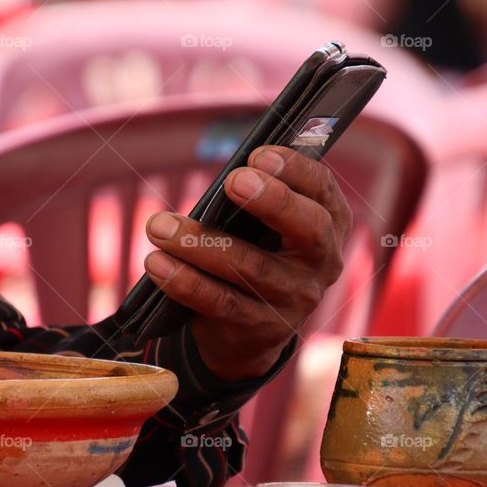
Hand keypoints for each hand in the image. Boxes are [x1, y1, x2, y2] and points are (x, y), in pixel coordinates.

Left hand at [143, 146, 351, 380]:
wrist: (249, 332)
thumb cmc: (255, 252)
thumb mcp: (265, 225)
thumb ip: (254, 199)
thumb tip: (223, 181)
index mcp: (329, 223)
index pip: (323, 190)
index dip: (295, 169)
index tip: (259, 154)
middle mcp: (322, 262)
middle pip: (309, 228)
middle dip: (272, 200)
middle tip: (233, 181)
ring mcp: (295, 299)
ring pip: (251, 267)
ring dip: (200, 243)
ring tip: (159, 226)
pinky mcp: (261, 328)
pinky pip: (221, 302)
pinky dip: (185, 281)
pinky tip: (157, 263)